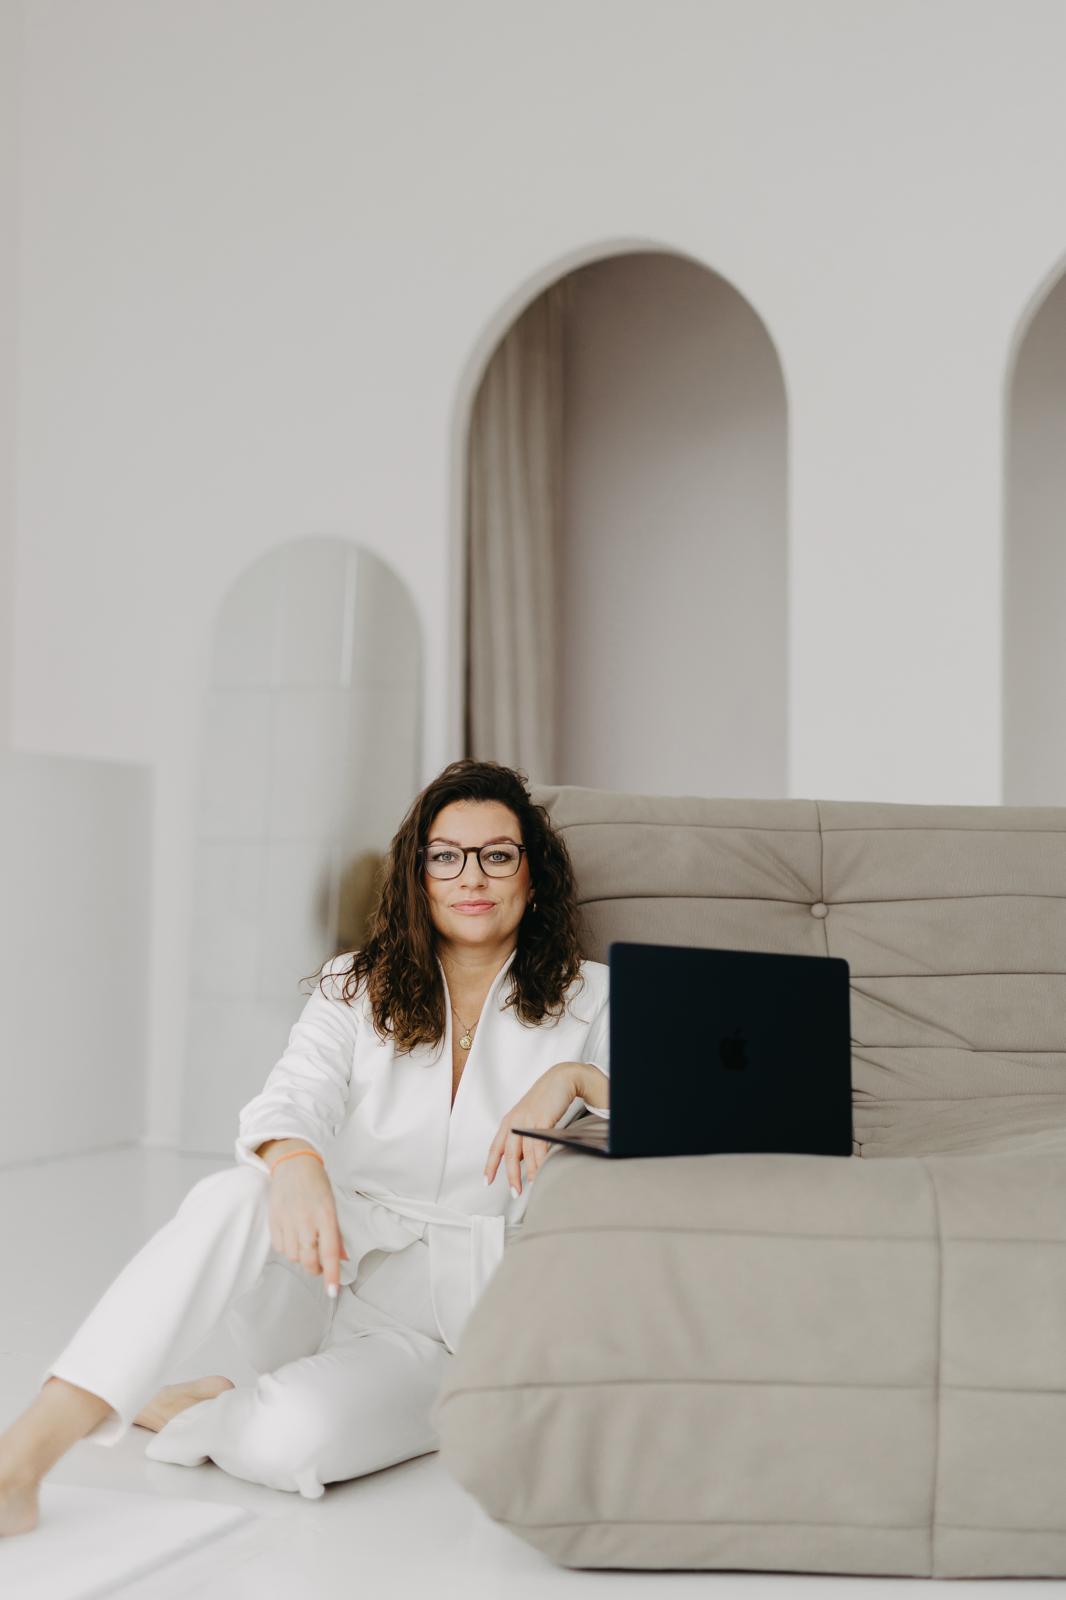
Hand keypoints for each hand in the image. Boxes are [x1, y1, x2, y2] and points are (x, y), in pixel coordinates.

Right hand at [267, 1153, 349, 1295]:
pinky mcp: (273, 1220)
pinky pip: (280, 1248)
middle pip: (309, 1260)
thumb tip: (342, 1258)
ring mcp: (288, 1220)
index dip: (331, 1275)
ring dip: (300, 1257)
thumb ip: (336, 1233)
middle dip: (315, 1268)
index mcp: (325, 1215)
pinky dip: (287, 1249)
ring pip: (293, 1256)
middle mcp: (306, 1219)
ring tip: (305, 1244)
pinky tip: (292, 1237)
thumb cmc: (316, 1183)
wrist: (293, 1163)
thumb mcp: (332, 1205)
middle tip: (319, 1264)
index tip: (332, 1292)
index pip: (330, 1253)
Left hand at [484, 1062, 586, 1197]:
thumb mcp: (528, 1118)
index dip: (490, 1166)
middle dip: (511, 1175)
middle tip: (515, 1192)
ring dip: (529, 1171)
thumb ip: (522, 1138)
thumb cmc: (545, 1100)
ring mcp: (528, 1121)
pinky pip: (540, 1146)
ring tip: (532, 1183)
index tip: (487, 1181)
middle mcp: (515, 1122)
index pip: (496, 1148)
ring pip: (526, 1153)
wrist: (560, 1080)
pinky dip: (540, 1161)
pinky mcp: (542, 1120)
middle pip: (509, 1154)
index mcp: (508, 1122)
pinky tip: (541, 1169)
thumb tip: (521, 1160)